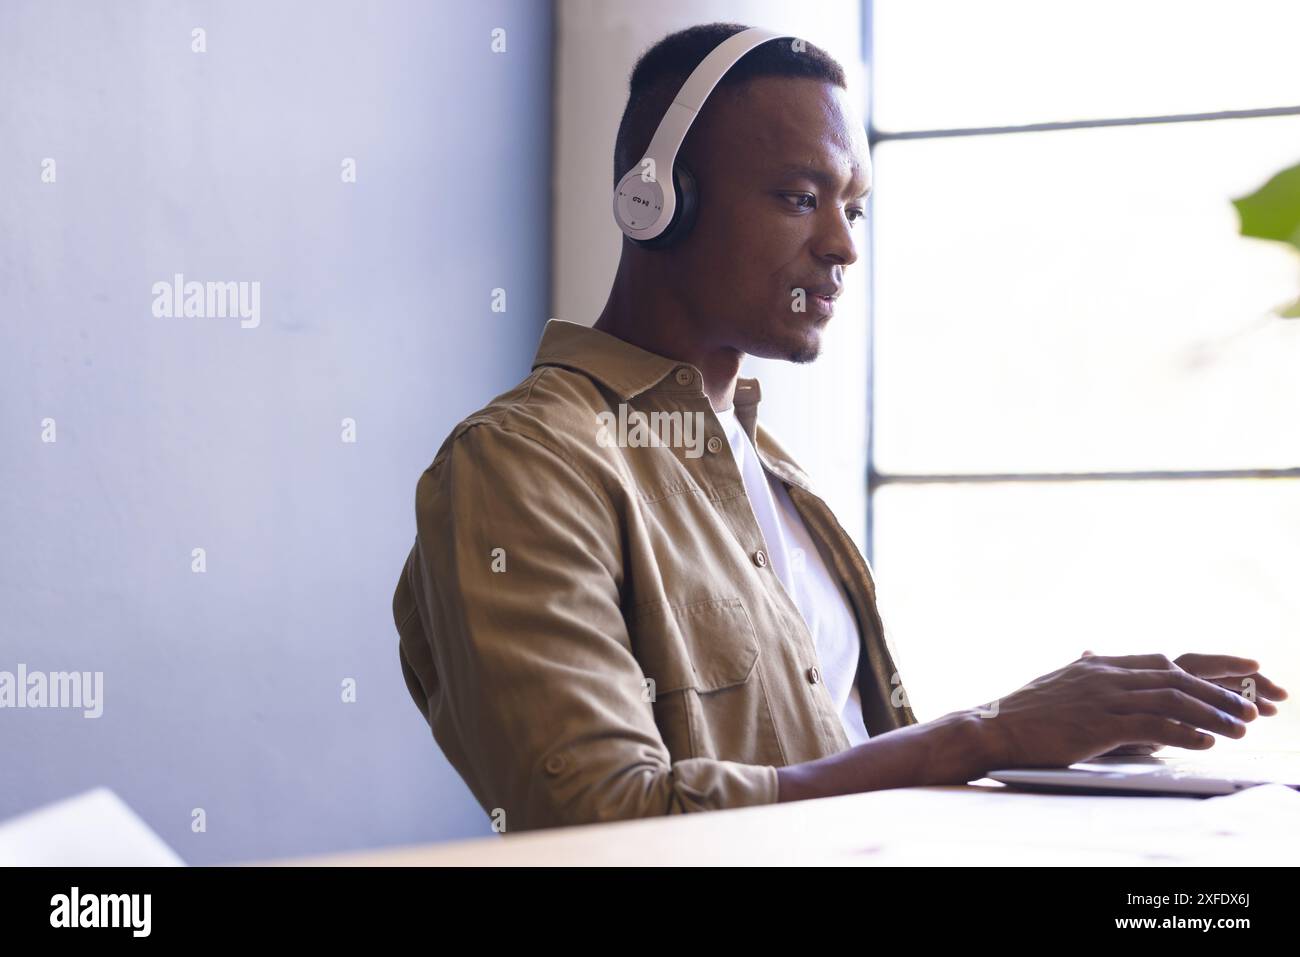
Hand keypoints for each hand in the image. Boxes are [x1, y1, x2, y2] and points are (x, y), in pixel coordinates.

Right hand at [970, 651, 1287, 769]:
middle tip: (1250, 708)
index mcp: (1099, 665)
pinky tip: (1205, 742)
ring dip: (1212, 714)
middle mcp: (1105, 675)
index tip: (1238, 674)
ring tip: (1239, 728)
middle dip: (1219, 692)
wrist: (993, 728)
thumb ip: (1081, 667)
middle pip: (1176, 677)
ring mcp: (1103, 699)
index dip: (1206, 668)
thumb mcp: (1057, 679)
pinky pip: (1153, 726)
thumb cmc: (1024, 711)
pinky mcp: (1098, 726)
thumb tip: (1089, 652)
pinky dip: (1184, 733)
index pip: (1164, 661)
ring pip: (1172, 700)